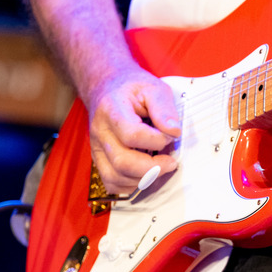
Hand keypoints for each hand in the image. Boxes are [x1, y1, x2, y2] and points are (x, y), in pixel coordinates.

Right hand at [86, 67, 180, 193]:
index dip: (157, 140)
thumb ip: (164, 109)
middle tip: (171, 161)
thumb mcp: (153, 88)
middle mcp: (100, 132)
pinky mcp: (99, 159)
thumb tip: (174, 131)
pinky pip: (111, 182)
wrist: (106, 87)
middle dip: (153, 168)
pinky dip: (131, 184)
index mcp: (112, 110)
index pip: (132, 135)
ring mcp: (97, 148)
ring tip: (160, 166)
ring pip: (116, 177)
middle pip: (122, 162)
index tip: (172, 135)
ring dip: (143, 178)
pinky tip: (145, 172)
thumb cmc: (131, 88)